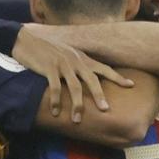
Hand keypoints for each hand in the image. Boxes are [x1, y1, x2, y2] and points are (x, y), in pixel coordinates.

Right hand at [14, 25, 132, 122]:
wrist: (26, 39)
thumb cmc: (47, 49)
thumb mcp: (67, 54)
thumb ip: (78, 64)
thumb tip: (85, 78)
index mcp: (82, 58)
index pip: (104, 68)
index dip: (117, 77)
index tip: (131, 85)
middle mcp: (75, 61)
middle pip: (92, 80)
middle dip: (99, 96)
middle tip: (106, 110)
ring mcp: (62, 64)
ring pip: (74, 87)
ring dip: (76, 105)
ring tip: (77, 120)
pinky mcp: (49, 68)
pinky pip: (55, 87)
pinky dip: (56, 101)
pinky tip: (55, 112)